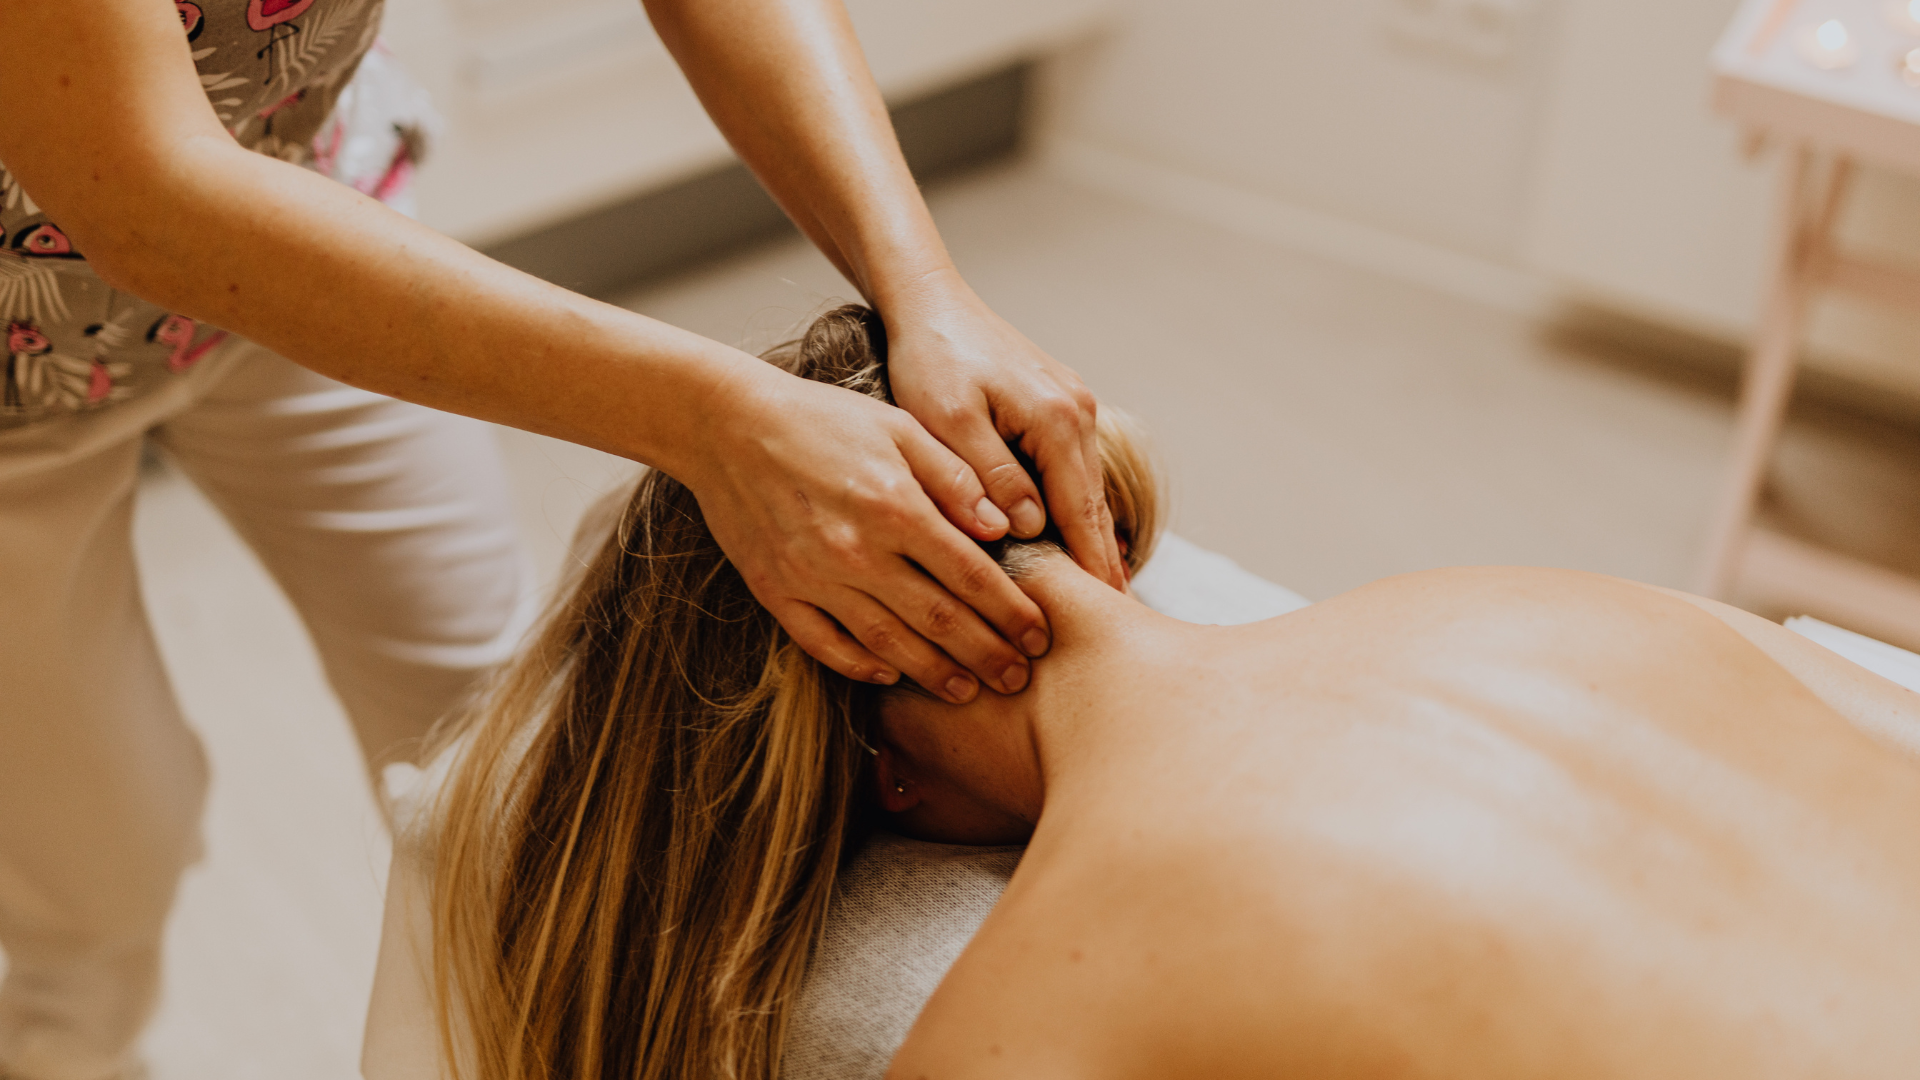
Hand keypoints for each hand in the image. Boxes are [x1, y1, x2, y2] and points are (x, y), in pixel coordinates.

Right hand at [685, 360, 1051, 702]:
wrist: (728, 425)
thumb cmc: (823, 419)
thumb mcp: (900, 428)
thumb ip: (955, 478)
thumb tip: (1004, 526)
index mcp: (897, 507)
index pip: (972, 575)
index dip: (1012, 611)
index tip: (1041, 635)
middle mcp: (858, 551)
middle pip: (938, 619)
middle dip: (986, 654)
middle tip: (1019, 678)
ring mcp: (814, 578)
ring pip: (887, 643)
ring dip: (933, 673)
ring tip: (968, 691)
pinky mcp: (776, 592)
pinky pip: (825, 644)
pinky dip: (859, 666)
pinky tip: (889, 677)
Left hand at [882, 274, 1125, 588]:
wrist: (931, 302)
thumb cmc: (932, 357)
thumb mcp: (949, 419)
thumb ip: (989, 474)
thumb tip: (1026, 527)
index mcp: (1056, 419)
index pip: (1080, 512)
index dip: (1090, 568)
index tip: (1103, 615)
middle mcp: (1077, 413)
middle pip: (1093, 505)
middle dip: (1102, 563)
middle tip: (1114, 621)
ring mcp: (1073, 407)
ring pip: (1085, 489)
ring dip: (1090, 539)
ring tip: (1100, 596)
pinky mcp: (1057, 406)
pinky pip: (1071, 469)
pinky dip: (1074, 508)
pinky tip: (1074, 540)